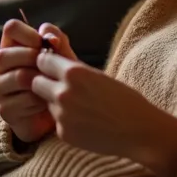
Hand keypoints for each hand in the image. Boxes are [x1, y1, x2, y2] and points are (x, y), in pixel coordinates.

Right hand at [0, 20, 76, 144]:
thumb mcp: (61, 58)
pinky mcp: (4, 110)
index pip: (11, 28)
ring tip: (52, 86)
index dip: (29, 33)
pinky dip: (41, 100)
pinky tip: (47, 103)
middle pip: (5, 54)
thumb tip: (49, 36)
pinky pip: (25, 100)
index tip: (44, 45)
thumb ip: (57, 42)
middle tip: (50, 68)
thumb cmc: (56, 79)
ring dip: (41, 81)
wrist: (56, 114)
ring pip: (18, 77)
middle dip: (34, 59)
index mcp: (11, 47)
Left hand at [31, 51, 176, 176]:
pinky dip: (66, 121)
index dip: (49, 64)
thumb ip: (70, 62)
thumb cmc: (123, 98)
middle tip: (64, 88)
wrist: (140, 131)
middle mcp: (63, 93)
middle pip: (36, 82)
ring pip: (46, 102)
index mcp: (73, 72)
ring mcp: (62, 115)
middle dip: (46, 83)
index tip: (56, 68)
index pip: (41, 60)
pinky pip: (55, 122)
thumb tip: (49, 43)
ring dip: (55, 103)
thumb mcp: (98, 74)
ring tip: (81, 107)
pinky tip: (86, 122)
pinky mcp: (63, 133)